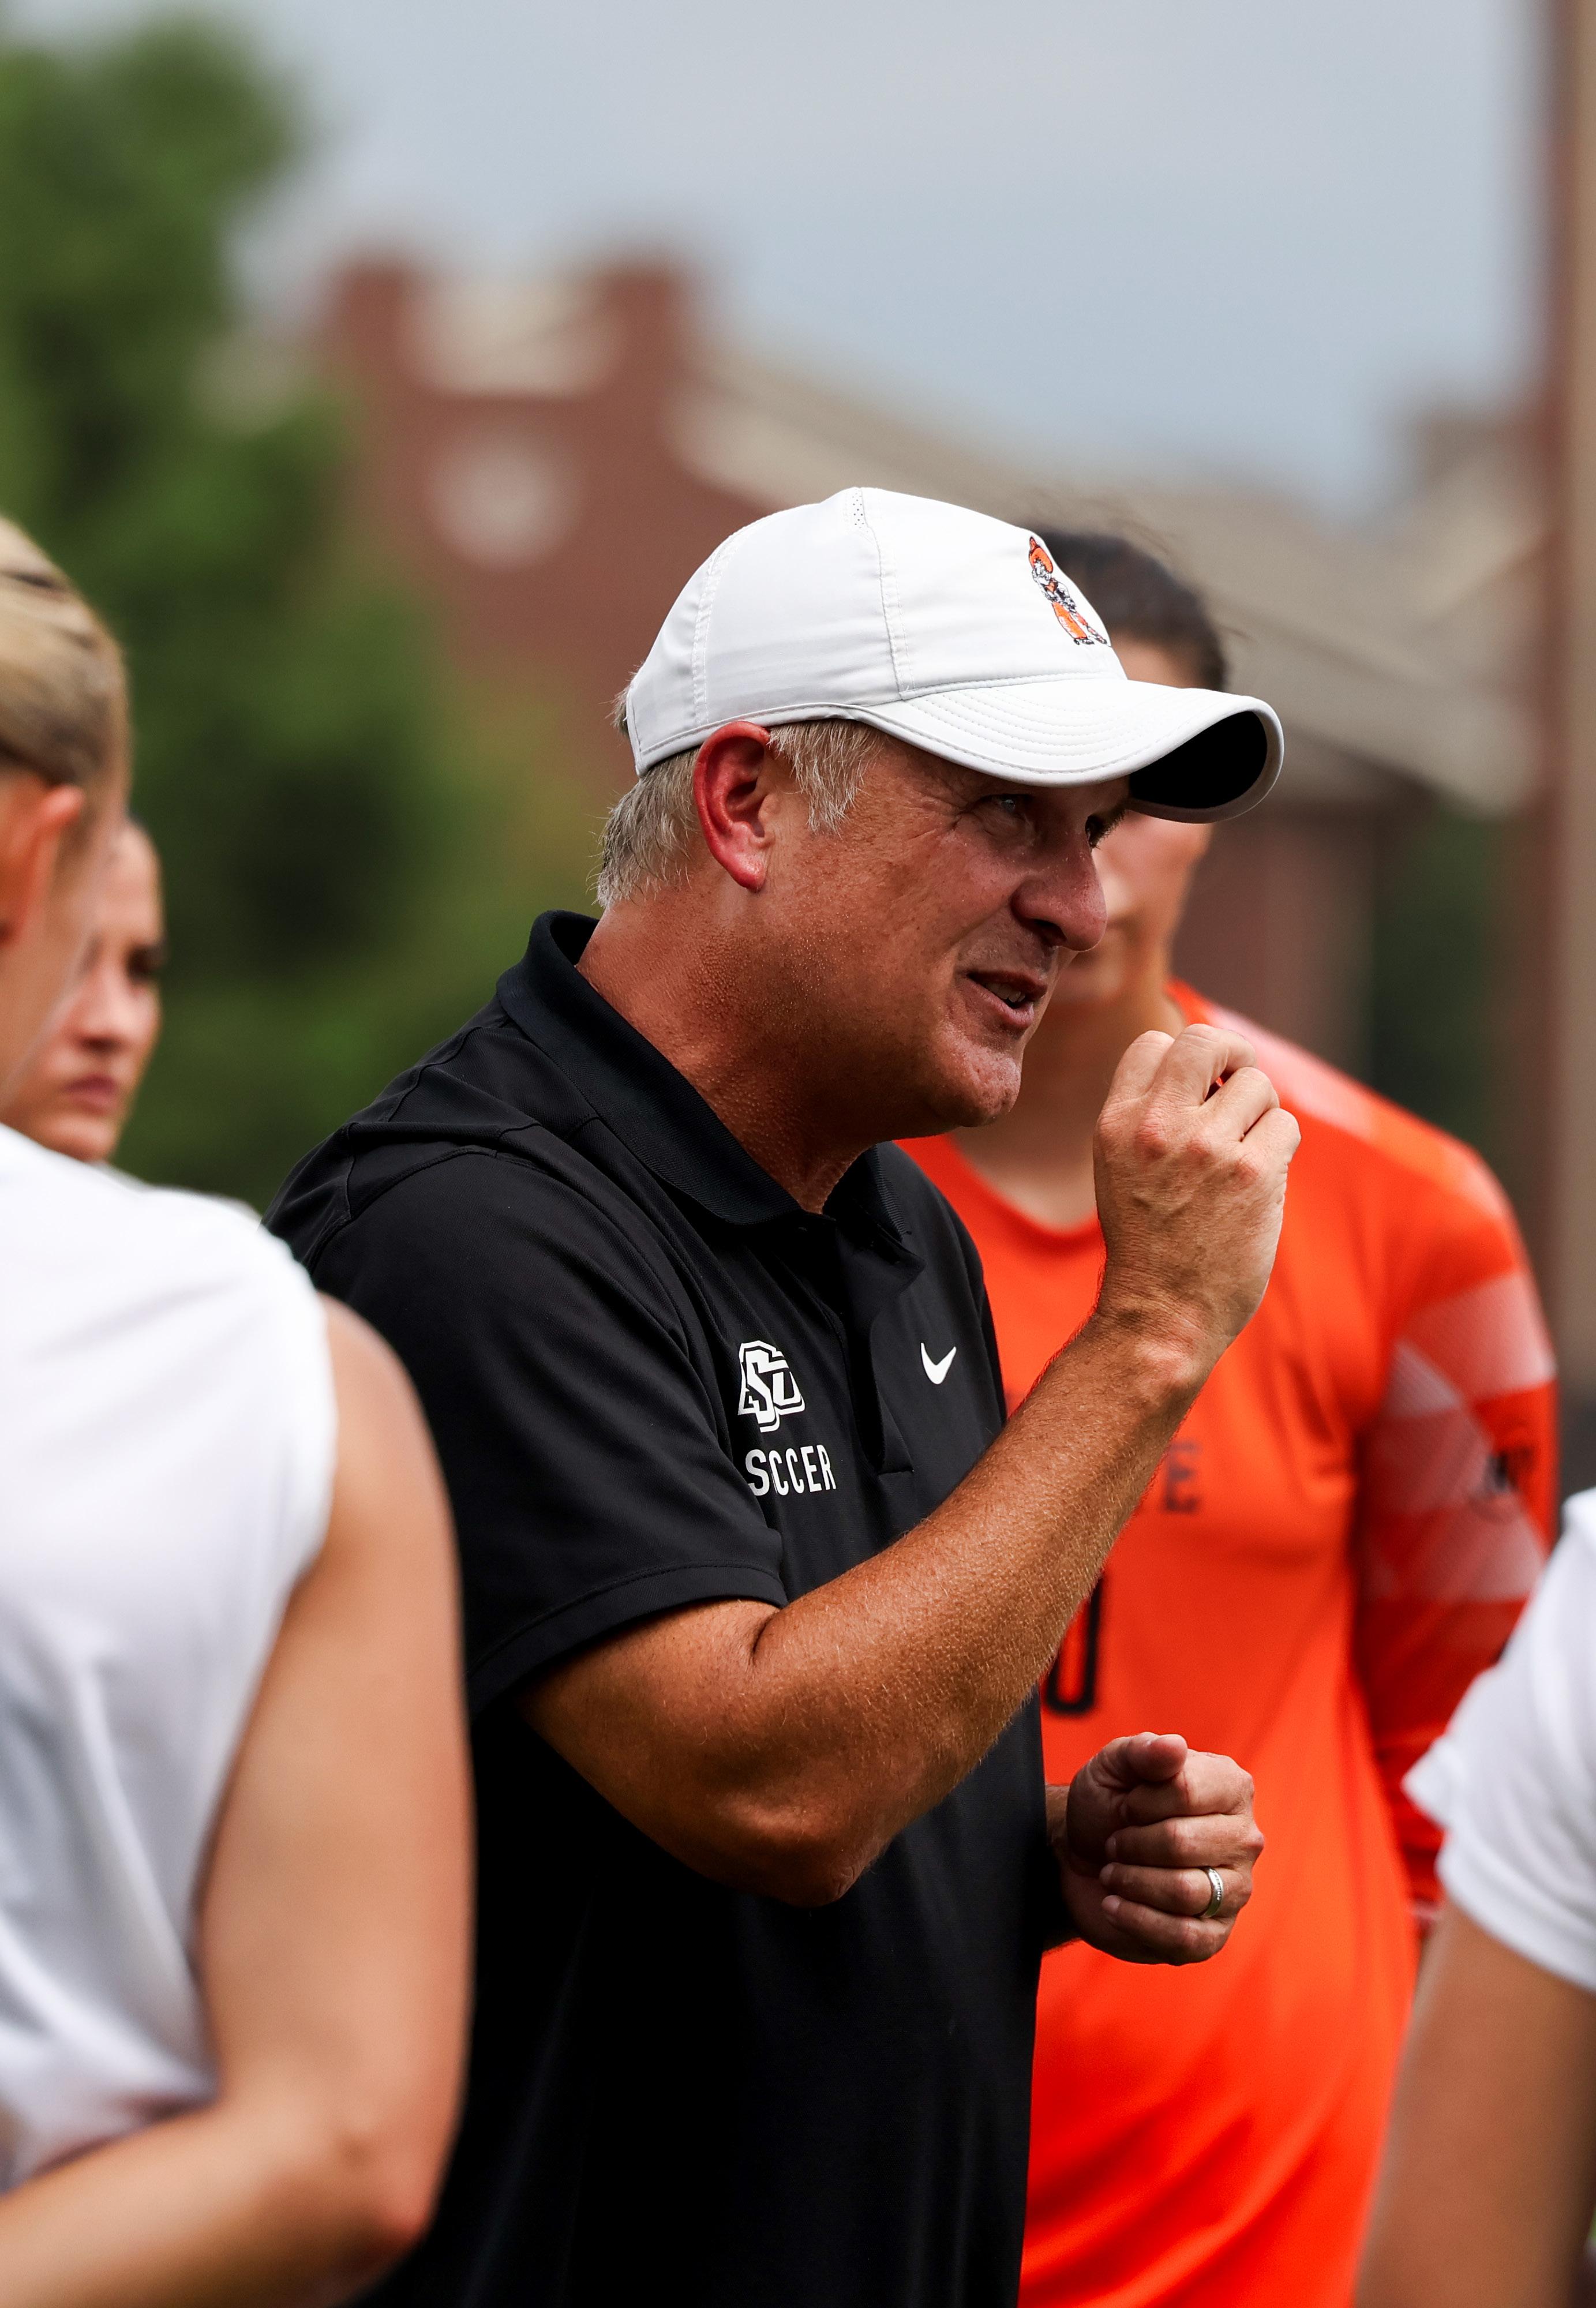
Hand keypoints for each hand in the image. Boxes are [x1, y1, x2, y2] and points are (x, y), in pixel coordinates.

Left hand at [1050, 1732, 1262, 1963]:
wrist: (1086, 1856)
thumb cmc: (1108, 1804)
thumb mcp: (1113, 1766)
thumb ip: (1142, 1752)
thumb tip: (1174, 1746)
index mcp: (1231, 1786)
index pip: (1185, 1791)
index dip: (1140, 1801)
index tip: (1125, 1805)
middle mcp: (1244, 1838)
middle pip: (1183, 1843)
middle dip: (1132, 1843)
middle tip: (1115, 1843)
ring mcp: (1236, 1890)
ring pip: (1186, 1892)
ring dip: (1132, 1882)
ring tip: (1113, 1873)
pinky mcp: (1215, 1934)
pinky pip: (1185, 1937)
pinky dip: (1137, 1921)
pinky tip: (1114, 1905)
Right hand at [1092, 1024, 1298, 1388]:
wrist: (1162, 1313)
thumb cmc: (1148, 1241)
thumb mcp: (1120, 1167)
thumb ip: (1149, 1114)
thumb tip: (1209, 1067)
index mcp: (1117, 1123)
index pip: (1154, 1043)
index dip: (1183, 1057)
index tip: (1199, 1084)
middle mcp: (1158, 1127)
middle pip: (1206, 1041)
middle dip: (1233, 1051)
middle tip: (1240, 1077)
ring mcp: (1207, 1148)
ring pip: (1257, 1086)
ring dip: (1260, 1114)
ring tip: (1245, 1154)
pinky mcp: (1253, 1174)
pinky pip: (1284, 1126)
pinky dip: (1279, 1146)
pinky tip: (1260, 1179)